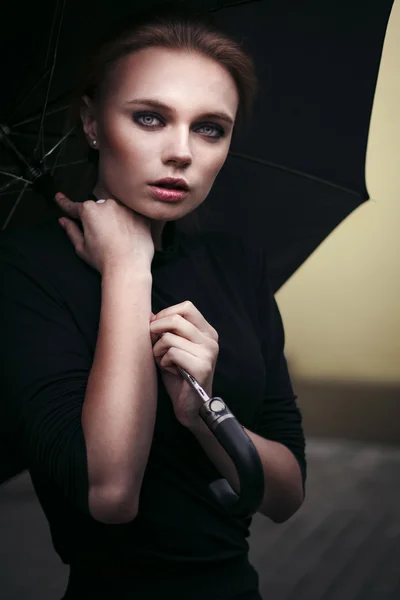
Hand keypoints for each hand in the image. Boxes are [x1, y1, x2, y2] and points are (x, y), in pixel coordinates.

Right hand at [54, 192, 154, 273]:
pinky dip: (129, 223)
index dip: (65, 203)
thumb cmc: (104, 259)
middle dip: (97, 218)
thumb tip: (63, 221)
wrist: (129, 266)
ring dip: (114, 219)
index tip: (59, 198)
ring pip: (116, 210)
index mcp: (89, 211)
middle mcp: (107, 204)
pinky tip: (129, 237)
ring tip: (117, 239)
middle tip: (101, 237)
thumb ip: (71, 230)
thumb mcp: (81, 247)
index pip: (74, 207)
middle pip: (98, 208)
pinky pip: (132, 215)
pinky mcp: (140, 215)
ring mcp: (125, 208)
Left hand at [149, 301, 218, 427]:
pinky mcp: (202, 367)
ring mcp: (209, 353)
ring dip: (158, 350)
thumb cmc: (178, 376)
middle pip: (177, 319)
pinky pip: (172, 353)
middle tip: (152, 343)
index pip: (186, 307)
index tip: (155, 327)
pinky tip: (170, 370)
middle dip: (156, 329)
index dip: (165, 314)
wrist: (190, 407)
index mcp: (207, 332)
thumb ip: (164, 330)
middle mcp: (211, 340)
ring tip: (162, 361)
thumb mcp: (170, 348)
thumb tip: (147, 312)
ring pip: (170, 338)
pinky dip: (164, 362)